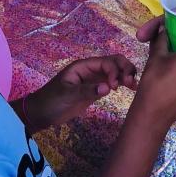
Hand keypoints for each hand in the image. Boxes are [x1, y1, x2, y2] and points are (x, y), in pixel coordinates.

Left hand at [23, 55, 137, 132]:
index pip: (105, 63)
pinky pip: (112, 83)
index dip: (114, 71)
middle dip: (124, 69)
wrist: (41, 114)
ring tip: (133, 86)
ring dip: (126, 75)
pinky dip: (122, 84)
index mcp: (83, 66)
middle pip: (113, 62)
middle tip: (131, 83)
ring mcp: (94, 80)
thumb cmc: (51, 101)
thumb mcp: (67, 95)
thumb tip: (108, 88)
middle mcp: (91, 70)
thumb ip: (87, 90)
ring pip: (115, 72)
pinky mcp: (96, 90)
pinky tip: (130, 89)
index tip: (115, 86)